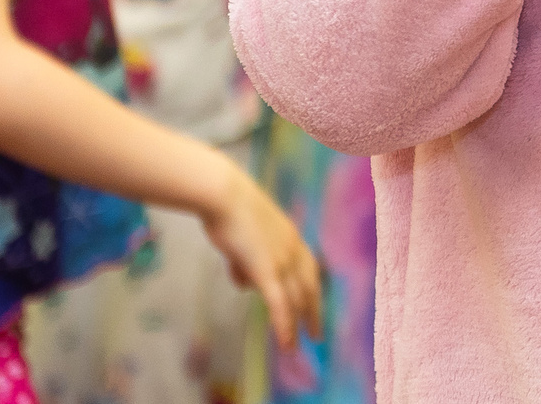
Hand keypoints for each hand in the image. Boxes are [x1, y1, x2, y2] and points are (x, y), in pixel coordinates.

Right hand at [198, 159, 320, 351]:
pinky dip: (285, 326)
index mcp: (291, 238)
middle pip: (310, 287)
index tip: (313, 304)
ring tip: (298, 345)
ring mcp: (282, 260)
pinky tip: (287, 343)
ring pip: (296, 299)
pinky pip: (280, 304)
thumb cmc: (227, 211)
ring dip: (299, 324)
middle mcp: (293, 249)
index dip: (311, 289)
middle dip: (313, 312)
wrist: (224, 194)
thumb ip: (246, 261)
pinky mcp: (266, 270)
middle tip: (316, 334)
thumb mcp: (242, 239)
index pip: (309, 269)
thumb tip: (245, 282)